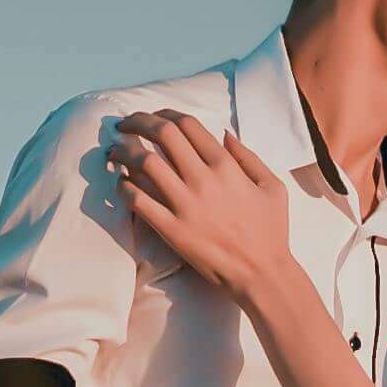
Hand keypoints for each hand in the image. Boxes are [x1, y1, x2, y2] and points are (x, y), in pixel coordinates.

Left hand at [105, 109, 300, 306]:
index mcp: (226, 165)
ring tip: (114, 151)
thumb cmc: (271, 231)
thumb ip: (247, 157)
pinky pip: (138, 201)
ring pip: (144, 163)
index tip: (154, 117)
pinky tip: (120, 183)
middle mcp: (203, 179)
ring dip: (124, 151)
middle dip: (138, 122)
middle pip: (162, 133)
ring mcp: (185, 205)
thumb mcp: (272, 186)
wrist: (261, 274)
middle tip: (125, 125)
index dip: (164, 113)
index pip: (186, 124)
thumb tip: (223, 134)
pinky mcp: (172, 230)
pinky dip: (123, 187)